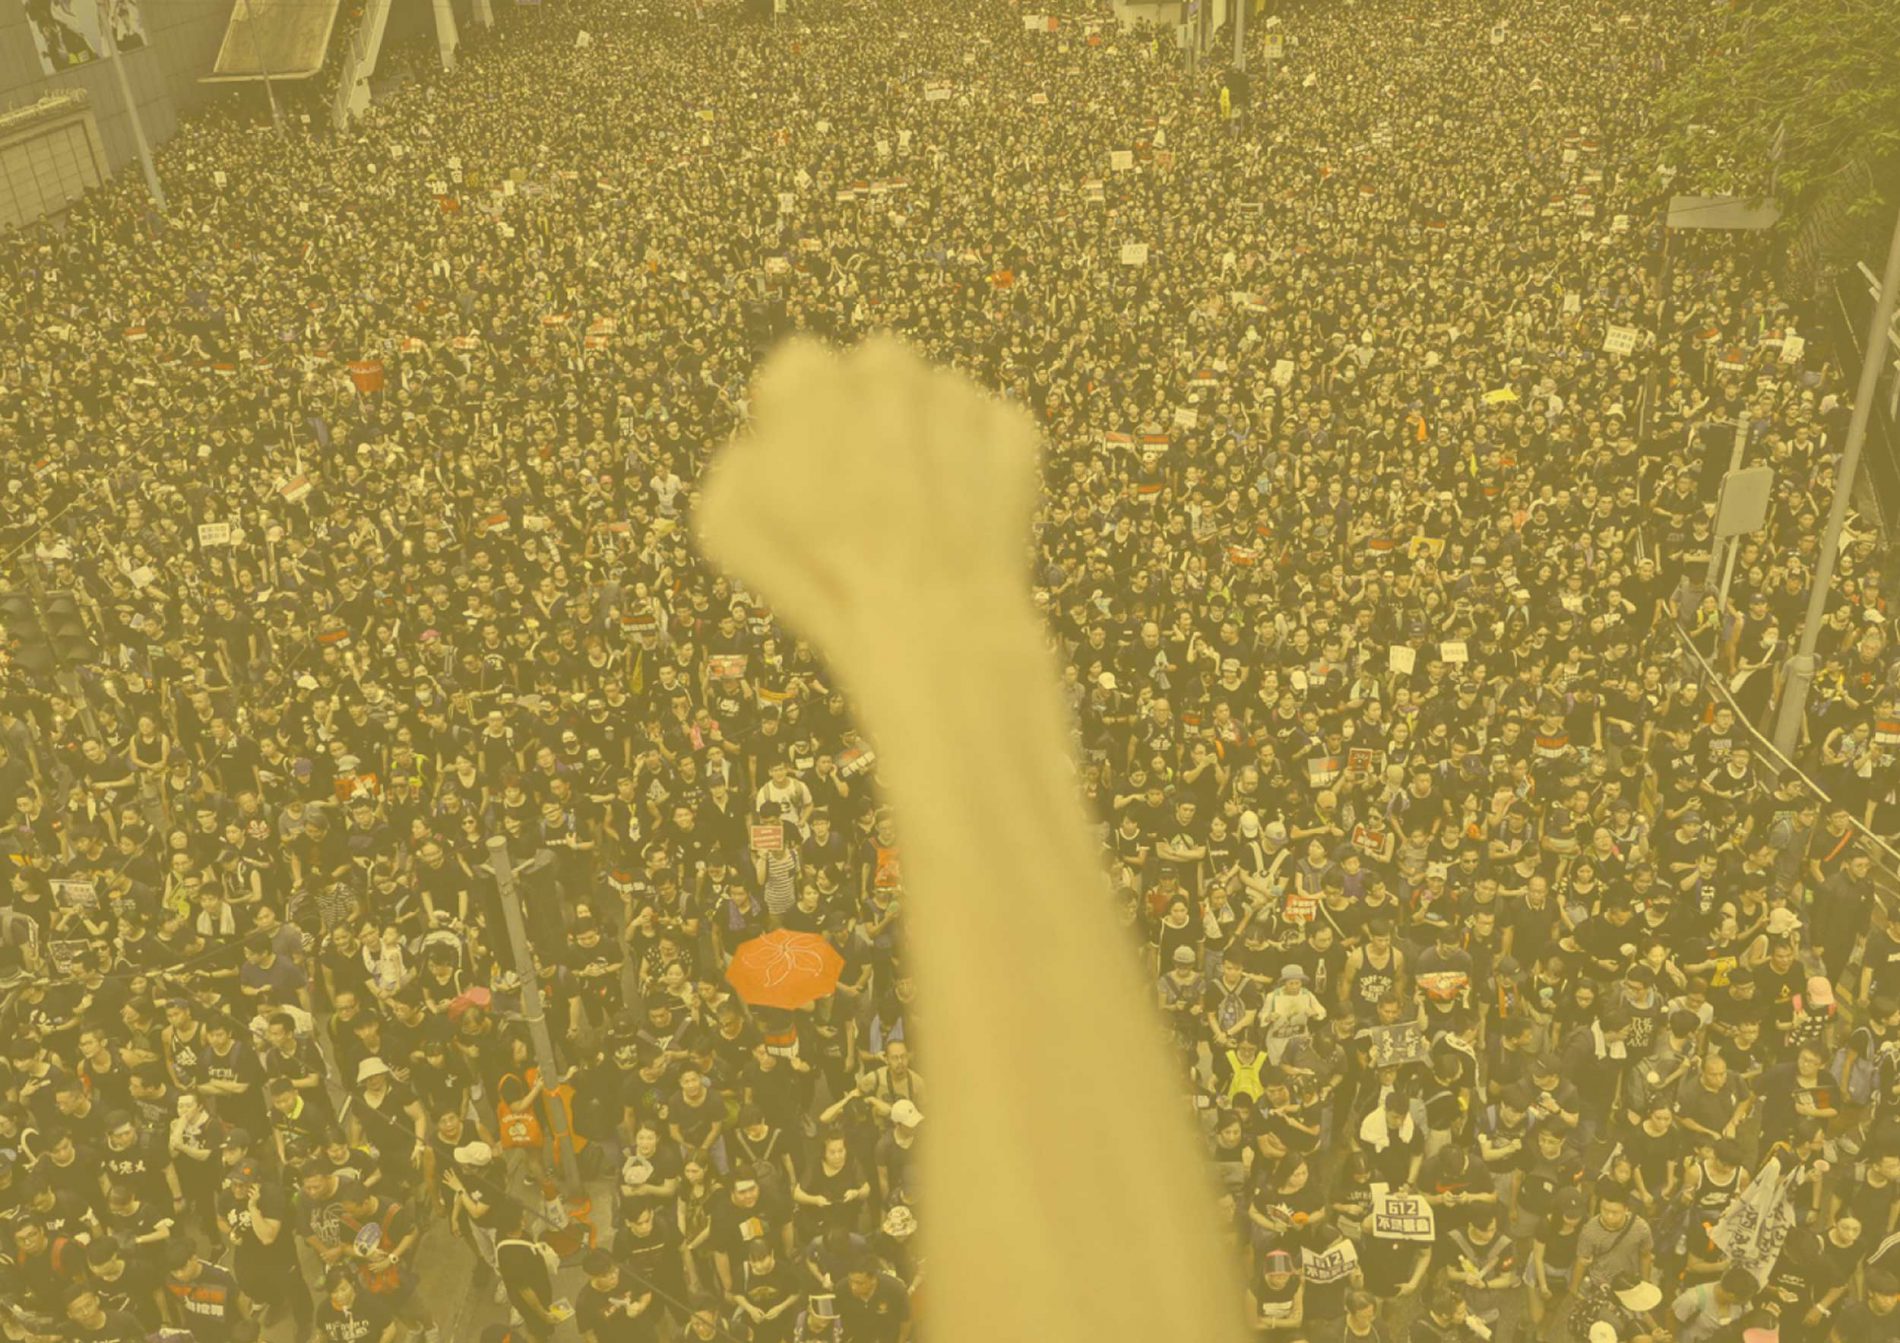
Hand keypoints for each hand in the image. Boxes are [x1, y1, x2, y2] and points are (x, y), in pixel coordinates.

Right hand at [695, 335, 1042, 672]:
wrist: (928, 618)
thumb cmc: (820, 575)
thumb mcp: (727, 521)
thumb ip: (738, 462)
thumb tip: (760, 446)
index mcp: (813, 383)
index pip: (799, 366)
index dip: (798, 414)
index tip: (803, 454)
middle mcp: (889, 372)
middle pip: (875, 369)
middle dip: (868, 412)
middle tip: (865, 481)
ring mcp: (958, 399)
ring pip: (937, 396)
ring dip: (926, 433)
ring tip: (918, 504)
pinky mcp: (1013, 433)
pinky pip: (991, 428)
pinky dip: (980, 459)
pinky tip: (962, 509)